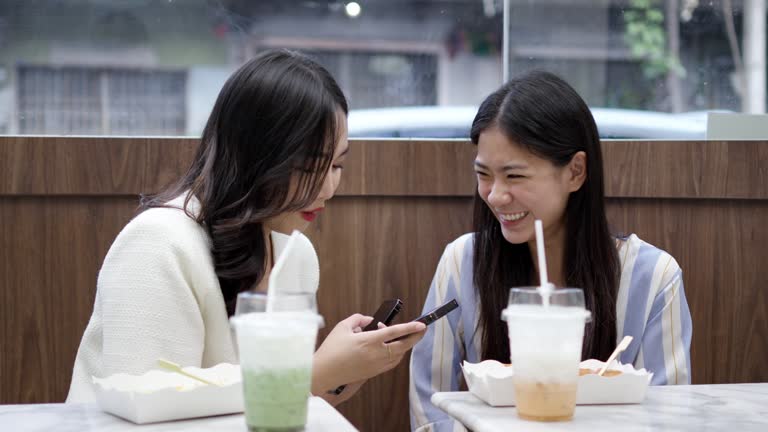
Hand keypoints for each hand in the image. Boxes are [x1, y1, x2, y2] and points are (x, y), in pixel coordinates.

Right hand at [311, 314, 425, 394]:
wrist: (324, 373)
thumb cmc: (331, 350)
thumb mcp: (343, 327)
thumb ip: (358, 319)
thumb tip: (370, 320)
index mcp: (369, 341)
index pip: (395, 332)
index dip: (410, 328)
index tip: (421, 324)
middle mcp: (376, 354)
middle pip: (403, 346)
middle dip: (415, 337)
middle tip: (421, 330)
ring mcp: (376, 365)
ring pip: (399, 355)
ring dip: (403, 345)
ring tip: (400, 336)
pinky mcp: (374, 372)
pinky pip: (392, 362)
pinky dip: (396, 354)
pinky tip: (392, 347)